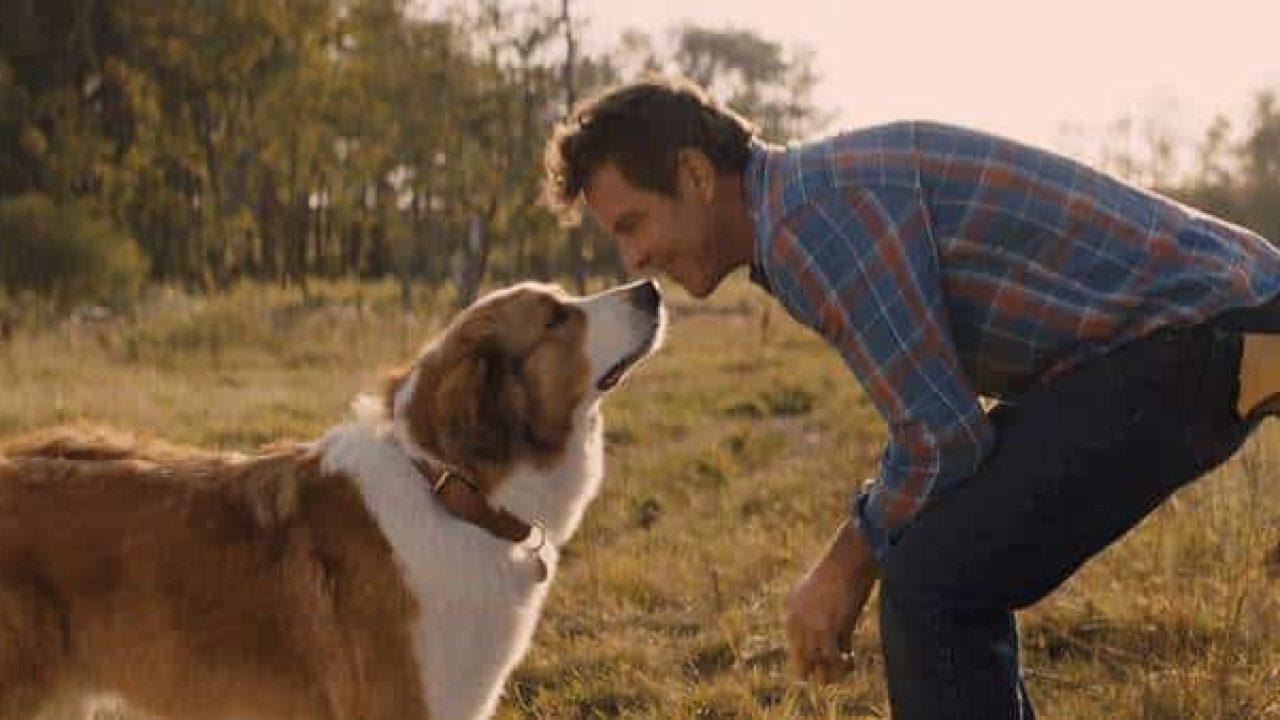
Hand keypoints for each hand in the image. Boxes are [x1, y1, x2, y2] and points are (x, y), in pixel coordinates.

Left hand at [785, 520, 879, 682]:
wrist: (849, 556)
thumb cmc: (844, 569)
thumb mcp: (827, 593)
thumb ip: (824, 614)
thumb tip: (836, 640)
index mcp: (792, 607)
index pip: (795, 644)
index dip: (811, 657)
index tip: (826, 661)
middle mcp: (796, 619)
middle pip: (801, 659)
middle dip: (817, 669)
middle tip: (835, 670)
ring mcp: (809, 625)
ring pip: (816, 663)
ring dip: (831, 671)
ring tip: (846, 667)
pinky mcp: (826, 628)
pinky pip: (832, 659)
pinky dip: (843, 665)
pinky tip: (852, 660)